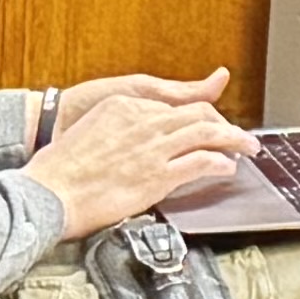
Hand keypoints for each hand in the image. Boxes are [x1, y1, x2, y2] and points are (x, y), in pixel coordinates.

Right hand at [28, 69, 245, 238]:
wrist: (52, 191)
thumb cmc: (61, 168)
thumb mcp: (91, 129)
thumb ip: (117, 125)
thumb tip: (129, 133)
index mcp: (123, 107)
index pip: (172, 107)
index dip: (195, 118)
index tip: (203, 128)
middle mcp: (142, 120)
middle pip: (197, 114)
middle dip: (223, 124)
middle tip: (238, 136)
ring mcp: (152, 147)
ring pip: (207, 133)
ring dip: (233, 139)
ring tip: (247, 147)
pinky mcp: (158, 174)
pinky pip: (201, 162)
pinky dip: (220, 163)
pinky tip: (228, 167)